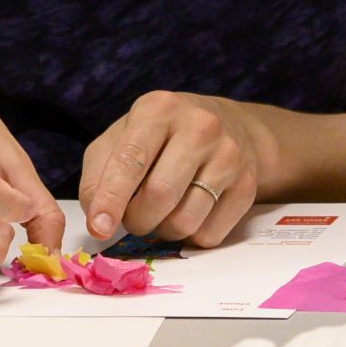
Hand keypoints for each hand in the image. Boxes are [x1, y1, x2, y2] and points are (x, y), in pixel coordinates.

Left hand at [81, 91, 262, 245]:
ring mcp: (229, 156)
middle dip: (136, 219)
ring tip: (160, 212)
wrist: (230, 128)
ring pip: (184, 221)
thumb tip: (98, 218)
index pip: (131, 160)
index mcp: (159, 109)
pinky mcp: (247, 186)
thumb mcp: (123, 136)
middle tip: (132, 216)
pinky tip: (188, 212)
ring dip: (161, 230)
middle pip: (159, 196)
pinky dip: (189, 237)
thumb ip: (98, 172)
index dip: (111, 198)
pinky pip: (208, 235)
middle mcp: (199, 127)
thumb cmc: (163, 136)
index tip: (99, 227)